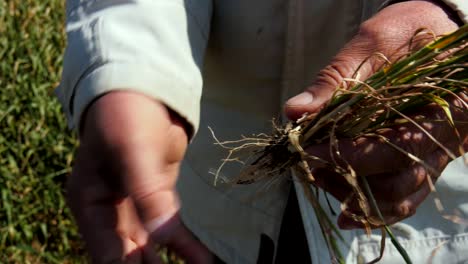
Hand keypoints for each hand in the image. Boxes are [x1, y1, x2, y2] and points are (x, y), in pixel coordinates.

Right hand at [67, 91, 212, 262]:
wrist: (143, 88)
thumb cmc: (125, 111)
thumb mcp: (132, 148)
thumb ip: (146, 191)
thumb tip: (162, 236)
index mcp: (90, 202)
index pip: (107, 254)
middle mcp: (108, 210)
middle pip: (128, 257)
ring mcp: (134, 206)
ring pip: (151, 249)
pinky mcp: (158, 198)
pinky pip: (172, 229)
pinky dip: (187, 247)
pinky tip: (203, 261)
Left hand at [284, 1, 466, 227]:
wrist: (431, 31)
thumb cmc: (407, 31)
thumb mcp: (374, 42)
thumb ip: (337, 77)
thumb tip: (295, 112)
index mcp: (446, 105)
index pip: (396, 145)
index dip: (348, 155)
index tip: (305, 152)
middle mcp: (446, 138)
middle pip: (399, 180)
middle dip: (347, 180)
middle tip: (308, 168)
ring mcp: (434, 153)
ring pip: (400, 195)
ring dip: (355, 197)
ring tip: (318, 178)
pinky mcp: (420, 159)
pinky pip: (403, 195)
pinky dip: (373, 207)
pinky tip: (344, 211)